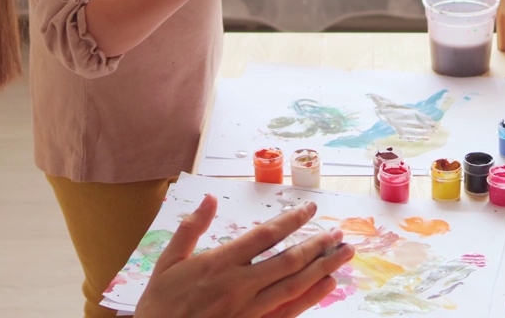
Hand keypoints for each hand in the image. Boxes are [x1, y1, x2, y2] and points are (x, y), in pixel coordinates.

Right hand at [134, 195, 353, 317]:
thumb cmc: (160, 303)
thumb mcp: (167, 261)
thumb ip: (191, 228)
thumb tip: (209, 197)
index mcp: (219, 263)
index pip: (265, 236)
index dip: (291, 220)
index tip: (310, 208)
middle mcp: (239, 284)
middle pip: (288, 260)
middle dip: (317, 244)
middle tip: (338, 233)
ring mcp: (249, 309)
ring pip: (295, 285)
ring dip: (323, 267)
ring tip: (343, 254)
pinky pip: (289, 311)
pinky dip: (311, 297)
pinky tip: (328, 285)